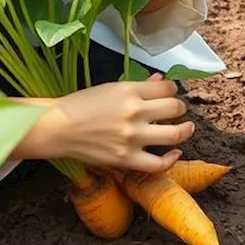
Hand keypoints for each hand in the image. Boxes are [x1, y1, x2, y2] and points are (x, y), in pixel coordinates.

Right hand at [11, 74, 191, 171]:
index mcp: (129, 90)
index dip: (172, 90)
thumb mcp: (111, 88)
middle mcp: (134, 112)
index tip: (170, 94)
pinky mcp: (125, 159)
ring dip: (186, 130)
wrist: (57, 128)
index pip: (167, 88)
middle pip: (174, 108)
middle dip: (179, 108)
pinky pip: (158, 164)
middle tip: (177, 110)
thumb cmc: (81, 105)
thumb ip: (139, 85)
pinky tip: (175, 153)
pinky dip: (172, 159)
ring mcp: (131, 137)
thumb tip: (161, 80)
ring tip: (187, 128)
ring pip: (174, 134)